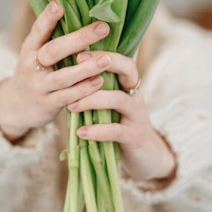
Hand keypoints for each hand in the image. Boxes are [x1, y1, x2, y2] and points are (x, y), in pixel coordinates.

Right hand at [0, 1, 112, 140]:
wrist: (15, 107)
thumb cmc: (35, 72)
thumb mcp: (35, 53)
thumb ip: (52, 37)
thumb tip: (78, 9)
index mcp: (30, 48)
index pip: (38, 30)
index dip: (47, 18)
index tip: (59, 4)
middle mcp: (31, 65)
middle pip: (54, 50)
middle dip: (79, 38)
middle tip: (103, 27)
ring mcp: (38, 86)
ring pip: (63, 76)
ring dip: (86, 68)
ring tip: (107, 58)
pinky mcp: (47, 104)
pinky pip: (67, 97)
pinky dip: (84, 89)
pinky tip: (100, 81)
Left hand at [68, 51, 176, 182]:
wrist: (146, 158)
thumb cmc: (119, 126)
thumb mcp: (109, 106)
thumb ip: (94, 91)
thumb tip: (65, 75)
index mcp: (128, 85)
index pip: (121, 59)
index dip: (102, 53)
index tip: (78, 53)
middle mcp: (135, 95)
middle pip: (127, 69)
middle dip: (102, 63)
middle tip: (76, 66)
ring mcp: (137, 115)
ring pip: (117, 99)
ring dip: (91, 99)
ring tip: (70, 106)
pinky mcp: (135, 137)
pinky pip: (116, 130)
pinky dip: (97, 130)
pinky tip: (81, 132)